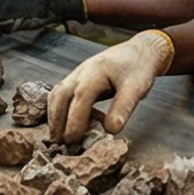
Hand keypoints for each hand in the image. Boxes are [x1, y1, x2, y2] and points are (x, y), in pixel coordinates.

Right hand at [46, 30, 172, 142]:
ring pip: (57, 94)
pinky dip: (59, 109)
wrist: (139, 51)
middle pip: (61, 96)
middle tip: (59, 143)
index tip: (73, 140)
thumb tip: (111, 131)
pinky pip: (61, 93)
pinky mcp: (77, 79)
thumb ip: (123, 108)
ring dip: (55, 116)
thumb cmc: (138, 69)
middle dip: (57, 120)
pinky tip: (65, 124)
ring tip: (57, 138)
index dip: (74, 120)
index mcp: (96, 73)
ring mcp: (77, 74)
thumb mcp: (136, 88)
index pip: (80, 99)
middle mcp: (81, 73)